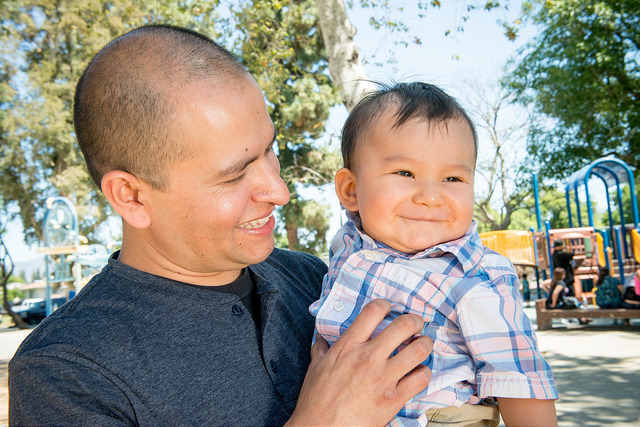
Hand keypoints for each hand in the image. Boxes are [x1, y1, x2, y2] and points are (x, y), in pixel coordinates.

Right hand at [286, 299, 432, 426]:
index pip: (373, 311)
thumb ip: (321, 349)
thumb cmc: (315, 400)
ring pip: (420, 350)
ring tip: (423, 345)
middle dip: (414, 321)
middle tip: (416, 325)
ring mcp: (384, 377)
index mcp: (348, 345)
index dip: (386, 305)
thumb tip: (322, 340)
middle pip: (404, 325)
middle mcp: (368, 357)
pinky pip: (421, 378)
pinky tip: (418, 372)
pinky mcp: (394, 398)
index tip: (389, 309)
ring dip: (425, 345)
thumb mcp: (315, 367)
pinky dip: (423, 372)